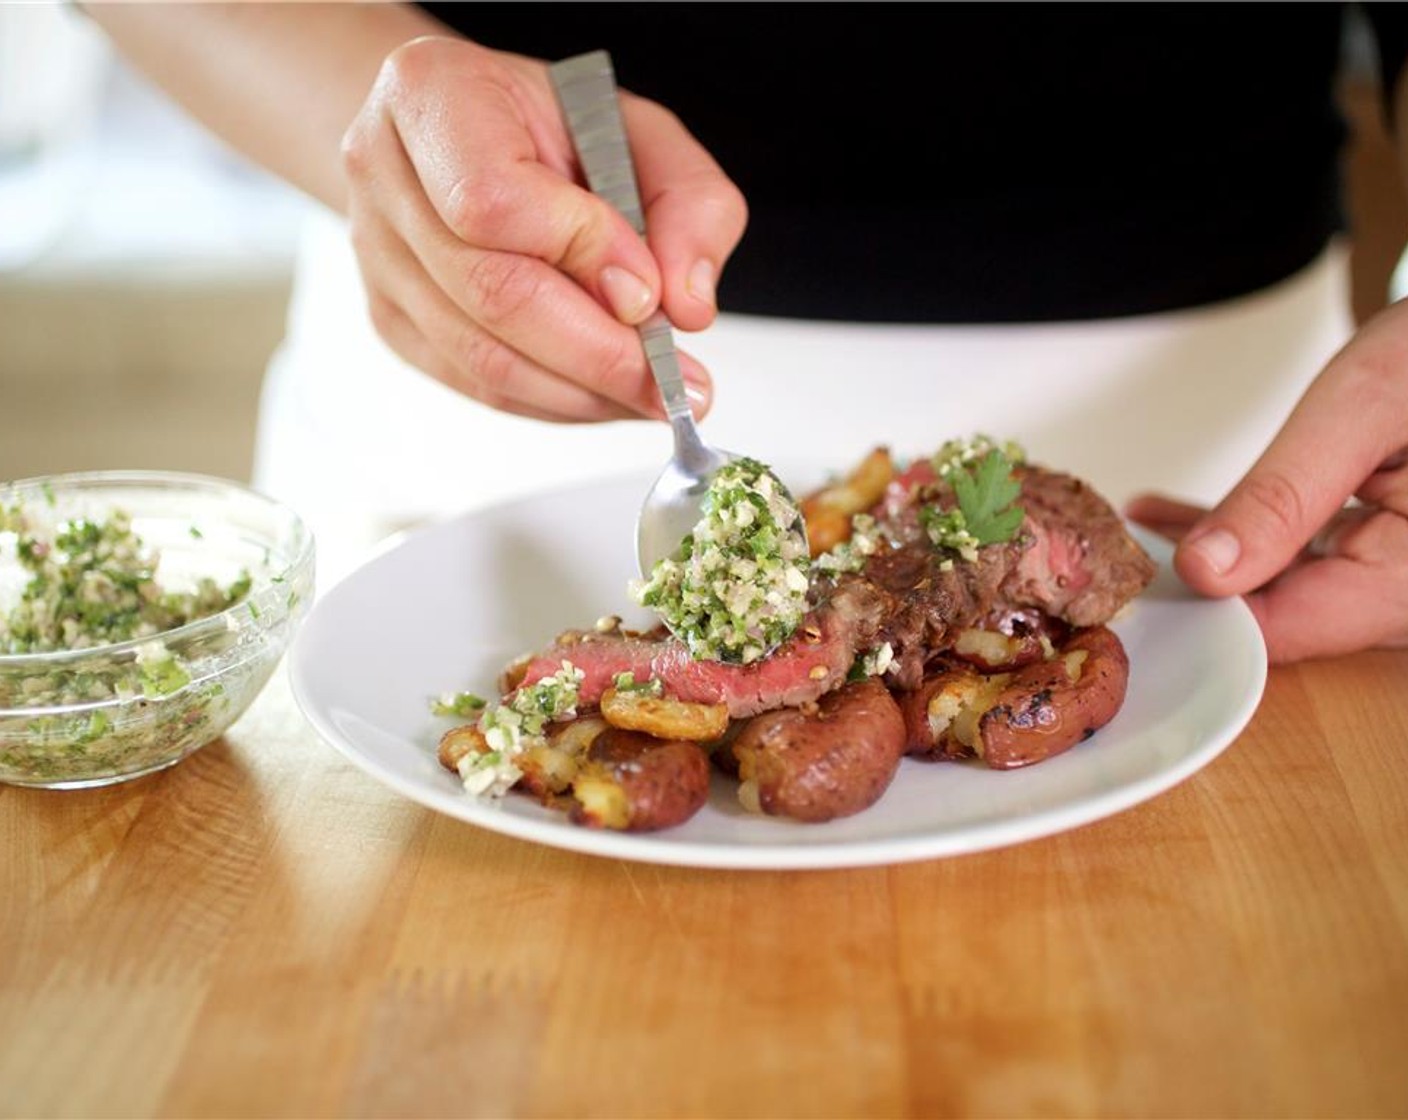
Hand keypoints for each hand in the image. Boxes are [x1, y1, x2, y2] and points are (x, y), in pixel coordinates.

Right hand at [340, 35, 746, 421]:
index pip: (494, 200)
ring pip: (484, 358)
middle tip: (677, 382)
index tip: (650, 292)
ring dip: (584, 391)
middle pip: (490, 293)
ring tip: (653, 392)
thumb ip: (689, 203)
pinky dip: (556, 402)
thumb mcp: (643, 131)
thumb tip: (686, 306)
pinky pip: (479, 387)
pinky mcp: (392, 321)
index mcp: (431, 95)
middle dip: (599, 353)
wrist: (470, 137)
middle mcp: (384, 174)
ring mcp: (378, 257)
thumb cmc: (552, 126)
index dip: (581, 253)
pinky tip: (605, 392)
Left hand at [1126, 297, 1407, 662]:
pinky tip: (1170, 521)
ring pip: (1286, 590)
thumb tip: (1204, 571)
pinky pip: (1305, 562)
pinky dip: (1245, 541)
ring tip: (1132, 531)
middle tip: (1116, 555)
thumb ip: (1282, 494)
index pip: (1286, 630)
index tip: (1132, 587)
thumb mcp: (1363, 406)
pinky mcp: (1387, 557)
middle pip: (1283, 617)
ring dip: (1211, 561)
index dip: (1202, 614)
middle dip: (1198, 588)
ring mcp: (1399, 581)